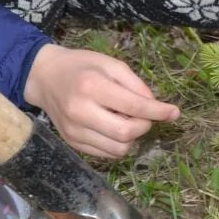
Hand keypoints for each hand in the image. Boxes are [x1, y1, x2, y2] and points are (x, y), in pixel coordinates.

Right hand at [22, 44, 179, 159]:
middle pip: (126, 133)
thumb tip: (155, 106)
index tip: (174, 112)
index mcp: (92, 87)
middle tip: (145, 115)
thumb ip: (135, 84)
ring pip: (118, 149)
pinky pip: (105, 154)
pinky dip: (118, 144)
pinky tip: (114, 128)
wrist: (44, 77)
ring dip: (132, 138)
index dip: (158, 111)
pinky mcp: (71, 143)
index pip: (133, 106)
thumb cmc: (82, 66)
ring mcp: (74, 131)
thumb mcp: (111, 64)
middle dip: (145, 126)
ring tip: (126, 119)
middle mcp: (81, 112)